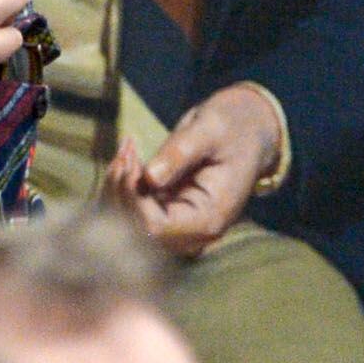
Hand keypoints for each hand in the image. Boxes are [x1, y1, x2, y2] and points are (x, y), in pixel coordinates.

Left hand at [102, 84, 282, 256]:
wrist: (247, 131)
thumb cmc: (232, 127)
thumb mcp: (209, 130)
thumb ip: (180, 153)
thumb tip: (149, 178)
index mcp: (209, 219)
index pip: (154, 227)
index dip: (134, 198)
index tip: (132, 159)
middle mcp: (193, 235)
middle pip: (135, 232)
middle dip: (120, 191)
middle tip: (127, 149)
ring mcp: (178, 230)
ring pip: (126, 226)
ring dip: (116, 189)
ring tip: (127, 150)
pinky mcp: (166, 219)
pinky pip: (129, 215)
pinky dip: (119, 188)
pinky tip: (127, 158)